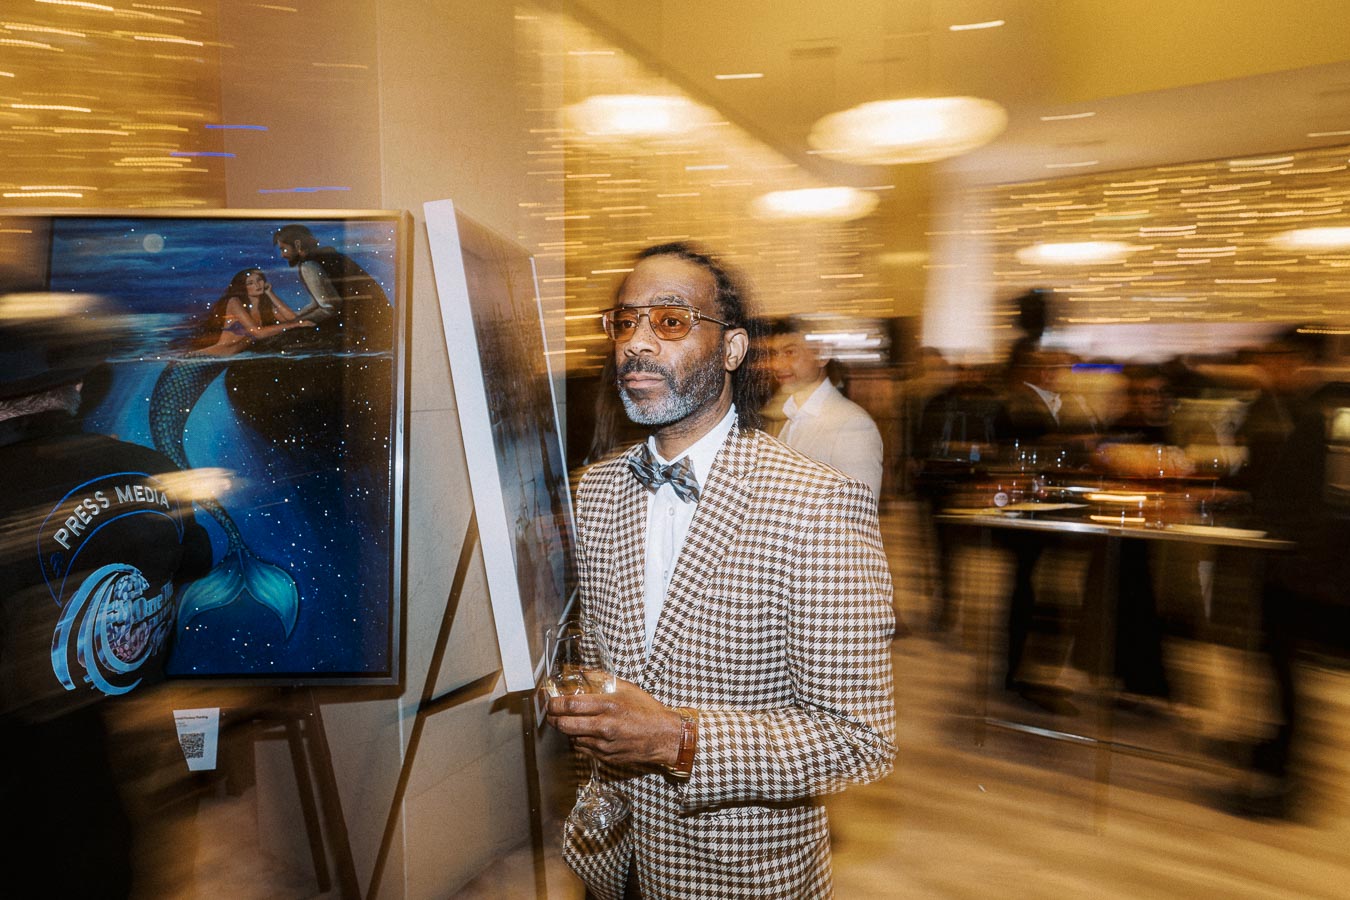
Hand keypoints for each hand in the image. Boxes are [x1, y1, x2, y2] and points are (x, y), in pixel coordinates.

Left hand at [545, 678, 682, 768]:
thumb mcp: (626, 688)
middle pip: (565, 725)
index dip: (554, 703)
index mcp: (608, 706)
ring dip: (567, 730)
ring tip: (571, 721)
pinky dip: (579, 740)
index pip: (570, 705)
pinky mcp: (606, 757)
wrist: (665, 736)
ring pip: (571, 738)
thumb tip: (581, 673)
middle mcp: (604, 727)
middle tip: (552, 713)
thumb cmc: (647, 711)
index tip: (551, 701)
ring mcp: (604, 745)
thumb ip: (601, 679)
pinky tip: (585, 732)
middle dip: (553, 718)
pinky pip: (583, 749)